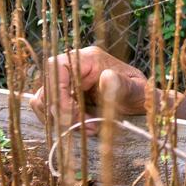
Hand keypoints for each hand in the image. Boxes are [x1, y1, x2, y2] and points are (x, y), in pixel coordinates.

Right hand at [26, 46, 150, 132]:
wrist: (140, 101)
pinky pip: (49, 106)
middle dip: (61, 110)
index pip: (57, 67)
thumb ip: (121, 84)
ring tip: (87, 128)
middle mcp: (74, 65)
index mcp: (89, 58)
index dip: (58, 92)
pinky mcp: (66, 93)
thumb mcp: (135, 90)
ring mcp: (68, 80)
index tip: (72, 115)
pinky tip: (80, 126)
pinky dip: (60, 119)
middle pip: (48, 84)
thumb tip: (106, 77)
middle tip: (84, 126)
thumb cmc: (139, 93)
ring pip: (45, 98)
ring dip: (60, 117)